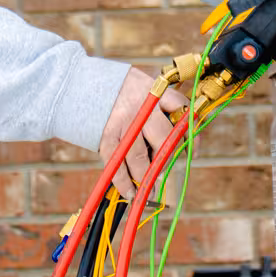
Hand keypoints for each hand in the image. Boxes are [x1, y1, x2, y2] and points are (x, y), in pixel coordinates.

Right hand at [98, 66, 186, 198]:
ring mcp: (123, 123)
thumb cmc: (123, 91)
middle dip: (167, 158)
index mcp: (155, 92)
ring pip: (140, 156)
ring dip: (146, 177)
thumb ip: (163, 108)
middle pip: (163, 137)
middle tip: (166, 171)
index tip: (192, 149)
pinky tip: (130, 191)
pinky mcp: (106, 136)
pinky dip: (123, 181)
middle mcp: (141, 108)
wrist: (84, 84)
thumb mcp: (146, 89)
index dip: (190, 132)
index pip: (182, 109)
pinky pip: (117, 164)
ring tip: (149, 192)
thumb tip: (182, 143)